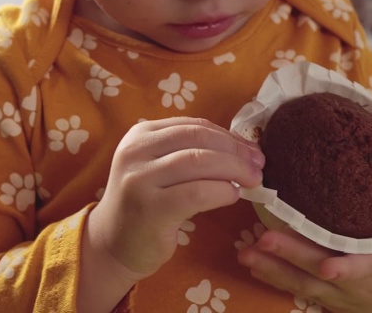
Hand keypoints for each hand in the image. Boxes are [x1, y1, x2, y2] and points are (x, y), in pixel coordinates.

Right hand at [86, 118, 264, 278]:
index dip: (228, 136)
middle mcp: (136, 151)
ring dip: (234, 169)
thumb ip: (190, 153)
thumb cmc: (145, 205)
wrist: (112, 245)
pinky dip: (221, 191)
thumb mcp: (160, 168)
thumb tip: (243, 148)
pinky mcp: (150, 209)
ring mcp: (140, 179)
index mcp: (141, 135)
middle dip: (235, 150)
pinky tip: (233, 195)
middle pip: (198, 139)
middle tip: (259, 164)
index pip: (193, 126)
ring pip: (199, 162)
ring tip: (253, 180)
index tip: (251, 149)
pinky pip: (196, 193)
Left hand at [237, 227, 371, 312]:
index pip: (367, 263)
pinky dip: (274, 277)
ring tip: (247, 253)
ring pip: (304, 283)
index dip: (349, 268)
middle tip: (265, 239)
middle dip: (294, 255)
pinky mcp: (324, 296)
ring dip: (273, 268)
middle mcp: (358, 278)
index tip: (328, 268)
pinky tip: (253, 264)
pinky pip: (298, 288)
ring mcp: (339, 291)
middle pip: (323, 268)